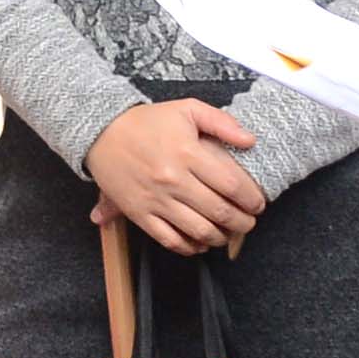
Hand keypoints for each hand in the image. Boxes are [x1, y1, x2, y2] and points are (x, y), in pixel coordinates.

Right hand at [85, 99, 265, 256]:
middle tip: (249, 222)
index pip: (233, 186)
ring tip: (227, 233)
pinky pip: (170, 240)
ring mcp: (155, 199)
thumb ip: (222, 122)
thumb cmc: (146, 121)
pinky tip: (200, 243)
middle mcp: (173, 180)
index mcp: (188, 154)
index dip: (253, 199)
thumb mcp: (186, 109)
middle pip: (221, 213)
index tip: (258, 203)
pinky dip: (190, 247)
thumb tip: (250, 140)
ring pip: (199, 231)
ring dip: (221, 238)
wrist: (100, 131)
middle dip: (243, 223)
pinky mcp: (139, 213)